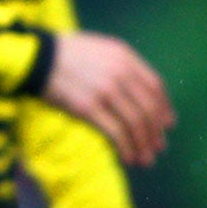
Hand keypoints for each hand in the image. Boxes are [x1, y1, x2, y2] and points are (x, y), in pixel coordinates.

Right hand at [43, 31, 173, 166]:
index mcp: (125, 56)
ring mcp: (105, 90)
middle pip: (148, 107)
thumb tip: (140, 89)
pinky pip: (116, 132)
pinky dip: (126, 147)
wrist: (38, 57)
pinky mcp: (89, 108)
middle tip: (158, 147)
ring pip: (135, 123)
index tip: (168, 124)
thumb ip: (122, 64)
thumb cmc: (68, 52)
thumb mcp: (101, 48)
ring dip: (143, 144)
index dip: (164, 108)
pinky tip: (128, 157)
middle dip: (156, 131)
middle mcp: (120, 72)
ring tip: (146, 159)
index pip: (155, 86)